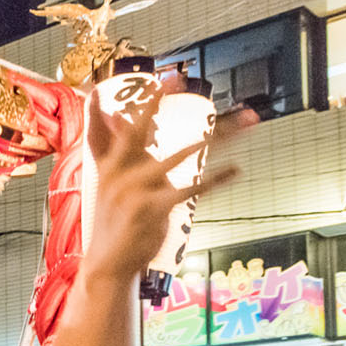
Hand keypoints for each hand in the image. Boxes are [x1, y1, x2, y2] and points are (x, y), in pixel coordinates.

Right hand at [83, 88, 243, 284]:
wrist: (107, 265)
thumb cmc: (115, 227)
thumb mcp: (110, 191)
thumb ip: (117, 161)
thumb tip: (118, 131)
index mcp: (107, 169)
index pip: (104, 132)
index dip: (108, 109)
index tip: (117, 87)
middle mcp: (118, 174)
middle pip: (137, 129)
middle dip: (153, 103)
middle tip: (173, 80)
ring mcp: (135, 189)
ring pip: (179, 154)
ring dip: (216, 137)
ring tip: (240, 124)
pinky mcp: (153, 207)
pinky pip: (192, 187)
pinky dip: (217, 179)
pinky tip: (235, 170)